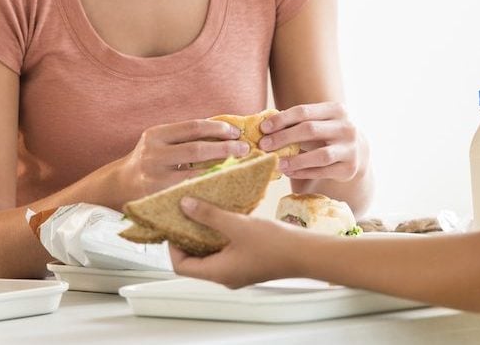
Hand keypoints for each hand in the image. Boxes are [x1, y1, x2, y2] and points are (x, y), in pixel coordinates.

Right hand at [112, 120, 251, 202]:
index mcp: (156, 135)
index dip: (217, 128)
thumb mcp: (160, 141)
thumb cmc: (149, 159)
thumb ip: (184, 136)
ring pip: (196, 173)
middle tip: (244, 149)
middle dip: (224, 148)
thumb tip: (222, 130)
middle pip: (196, 149)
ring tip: (239, 166)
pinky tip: (223, 183)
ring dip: (221, 169)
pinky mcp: (160, 196)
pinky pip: (191, 190)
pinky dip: (209, 185)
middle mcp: (153, 154)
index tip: (235, 131)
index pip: (192, 127)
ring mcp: (156, 177)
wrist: (122, 184)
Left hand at [168, 197, 307, 288]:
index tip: (174, 224)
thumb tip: (184, 205)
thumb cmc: (274, 243)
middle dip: (187, 237)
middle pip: (194, 260)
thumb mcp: (237, 225)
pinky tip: (223, 217)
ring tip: (202, 211)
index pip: (181, 266)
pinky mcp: (247, 263)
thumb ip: (209, 215)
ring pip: (210, 254)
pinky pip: (225, 251)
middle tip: (185, 213)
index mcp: (218, 273)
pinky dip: (219, 236)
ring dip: (204, 234)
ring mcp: (236, 271)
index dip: (173, 246)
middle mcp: (225, 276)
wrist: (306, 254)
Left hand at [258, 102, 365, 181]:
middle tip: (264, 145)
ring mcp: (350, 149)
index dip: (282, 119)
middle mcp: (347, 128)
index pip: (304, 111)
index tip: (263, 128)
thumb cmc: (329, 132)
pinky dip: (303, 172)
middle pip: (310, 130)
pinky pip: (322, 172)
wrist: (358, 151)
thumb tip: (265, 128)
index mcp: (337, 110)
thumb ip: (298, 122)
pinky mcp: (349, 168)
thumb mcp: (320, 121)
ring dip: (295, 160)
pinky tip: (289, 172)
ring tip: (277, 163)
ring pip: (320, 155)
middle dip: (284, 138)